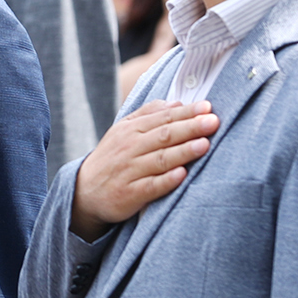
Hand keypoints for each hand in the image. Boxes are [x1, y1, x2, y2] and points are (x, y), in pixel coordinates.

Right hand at [68, 99, 218, 238]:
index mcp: (130, 130)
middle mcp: (129, 148)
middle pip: (164, 136)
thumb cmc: (113, 158)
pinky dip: (166, 180)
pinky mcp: (129, 194)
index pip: (163, 118)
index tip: (207, 107)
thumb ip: (149, 114)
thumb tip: (176, 102)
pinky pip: (150, 186)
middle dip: (190, 128)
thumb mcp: (123, 130)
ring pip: (160, 159)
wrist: (85, 191)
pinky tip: (182, 175)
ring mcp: (129, 172)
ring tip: (204, 144)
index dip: (186, 112)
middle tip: (212, 122)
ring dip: (182, 152)